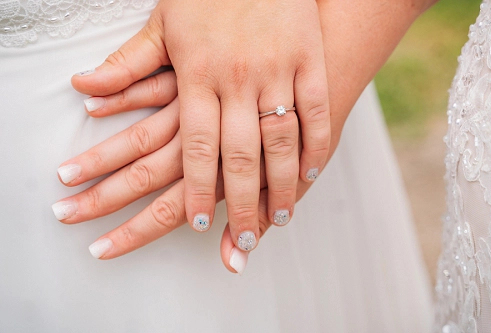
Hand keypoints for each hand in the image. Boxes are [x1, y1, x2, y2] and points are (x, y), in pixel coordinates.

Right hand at [54, 70, 312, 272]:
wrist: (326, 73)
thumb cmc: (305, 133)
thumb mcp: (289, 181)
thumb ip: (255, 218)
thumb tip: (235, 264)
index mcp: (226, 173)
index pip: (169, 213)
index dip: (134, 234)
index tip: (102, 248)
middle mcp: (207, 143)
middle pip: (144, 176)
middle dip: (103, 198)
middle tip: (66, 213)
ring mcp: (200, 106)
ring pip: (141, 137)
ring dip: (101, 154)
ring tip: (67, 171)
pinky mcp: (200, 73)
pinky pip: (153, 86)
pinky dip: (123, 96)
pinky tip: (91, 103)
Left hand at [71, 0, 330, 252]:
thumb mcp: (162, 23)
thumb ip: (126, 65)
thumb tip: (84, 92)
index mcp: (197, 73)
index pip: (194, 147)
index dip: (194, 191)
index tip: (196, 226)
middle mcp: (238, 78)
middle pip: (240, 155)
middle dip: (241, 205)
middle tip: (240, 242)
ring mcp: (278, 70)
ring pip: (283, 141)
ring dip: (283, 186)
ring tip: (279, 219)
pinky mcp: (308, 61)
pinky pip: (316, 112)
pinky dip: (317, 147)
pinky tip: (313, 175)